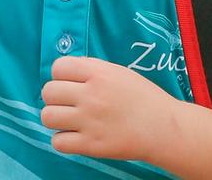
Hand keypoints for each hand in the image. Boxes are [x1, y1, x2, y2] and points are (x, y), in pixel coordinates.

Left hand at [41, 56, 181, 162]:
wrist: (163, 128)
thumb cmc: (143, 97)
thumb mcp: (118, 72)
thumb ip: (91, 70)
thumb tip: (64, 72)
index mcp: (98, 73)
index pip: (58, 67)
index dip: (61, 76)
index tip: (71, 84)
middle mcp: (91, 95)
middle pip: (48, 92)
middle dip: (56, 97)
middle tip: (69, 104)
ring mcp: (90, 121)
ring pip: (48, 116)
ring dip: (55, 118)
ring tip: (69, 120)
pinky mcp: (91, 145)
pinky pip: (57, 142)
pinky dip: (62, 140)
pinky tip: (75, 136)